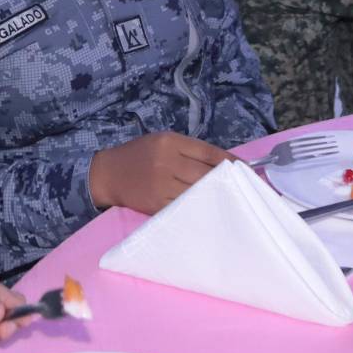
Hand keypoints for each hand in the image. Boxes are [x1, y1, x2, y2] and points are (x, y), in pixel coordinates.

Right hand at [88, 132, 230, 213]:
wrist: (107, 174)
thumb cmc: (138, 156)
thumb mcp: (162, 141)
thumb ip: (189, 150)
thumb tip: (223, 163)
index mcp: (170, 142)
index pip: (209, 152)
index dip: (231, 162)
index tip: (246, 170)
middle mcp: (167, 162)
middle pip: (207, 174)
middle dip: (227, 182)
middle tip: (244, 189)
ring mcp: (162, 185)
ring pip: (198, 193)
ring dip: (216, 197)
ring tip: (231, 201)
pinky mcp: (157, 205)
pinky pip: (184, 208)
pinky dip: (199, 209)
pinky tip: (209, 210)